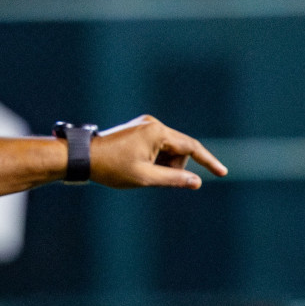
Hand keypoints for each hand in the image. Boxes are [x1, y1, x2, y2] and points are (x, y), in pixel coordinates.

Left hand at [89, 115, 227, 188]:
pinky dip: (153, 159)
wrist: (82, 156)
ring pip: (167, 150)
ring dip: (161, 164)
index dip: (208, 162)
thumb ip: (173, 179)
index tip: (222, 173)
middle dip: (171, 168)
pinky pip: (156, 147)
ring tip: (138, 171)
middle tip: (150, 178)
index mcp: (158, 132)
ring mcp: (145, 125)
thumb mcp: (144, 178)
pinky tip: (135, 165)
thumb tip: (196, 182)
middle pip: (178, 150)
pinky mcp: (138, 129)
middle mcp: (153, 123)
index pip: (192, 147)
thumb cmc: (111, 168)